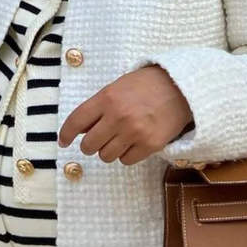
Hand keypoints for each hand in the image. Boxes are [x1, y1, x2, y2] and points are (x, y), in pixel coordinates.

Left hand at [57, 64, 192, 165]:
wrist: (182, 87)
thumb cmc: (147, 85)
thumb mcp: (118, 87)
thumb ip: (99, 106)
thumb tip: (81, 130)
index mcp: (107, 98)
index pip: (76, 121)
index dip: (66, 134)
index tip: (64, 142)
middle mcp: (118, 116)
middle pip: (89, 145)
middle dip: (91, 144)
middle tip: (99, 139)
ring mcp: (134, 132)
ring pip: (106, 156)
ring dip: (109, 150)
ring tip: (121, 139)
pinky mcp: (150, 145)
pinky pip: (126, 161)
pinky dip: (127, 155)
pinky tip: (134, 142)